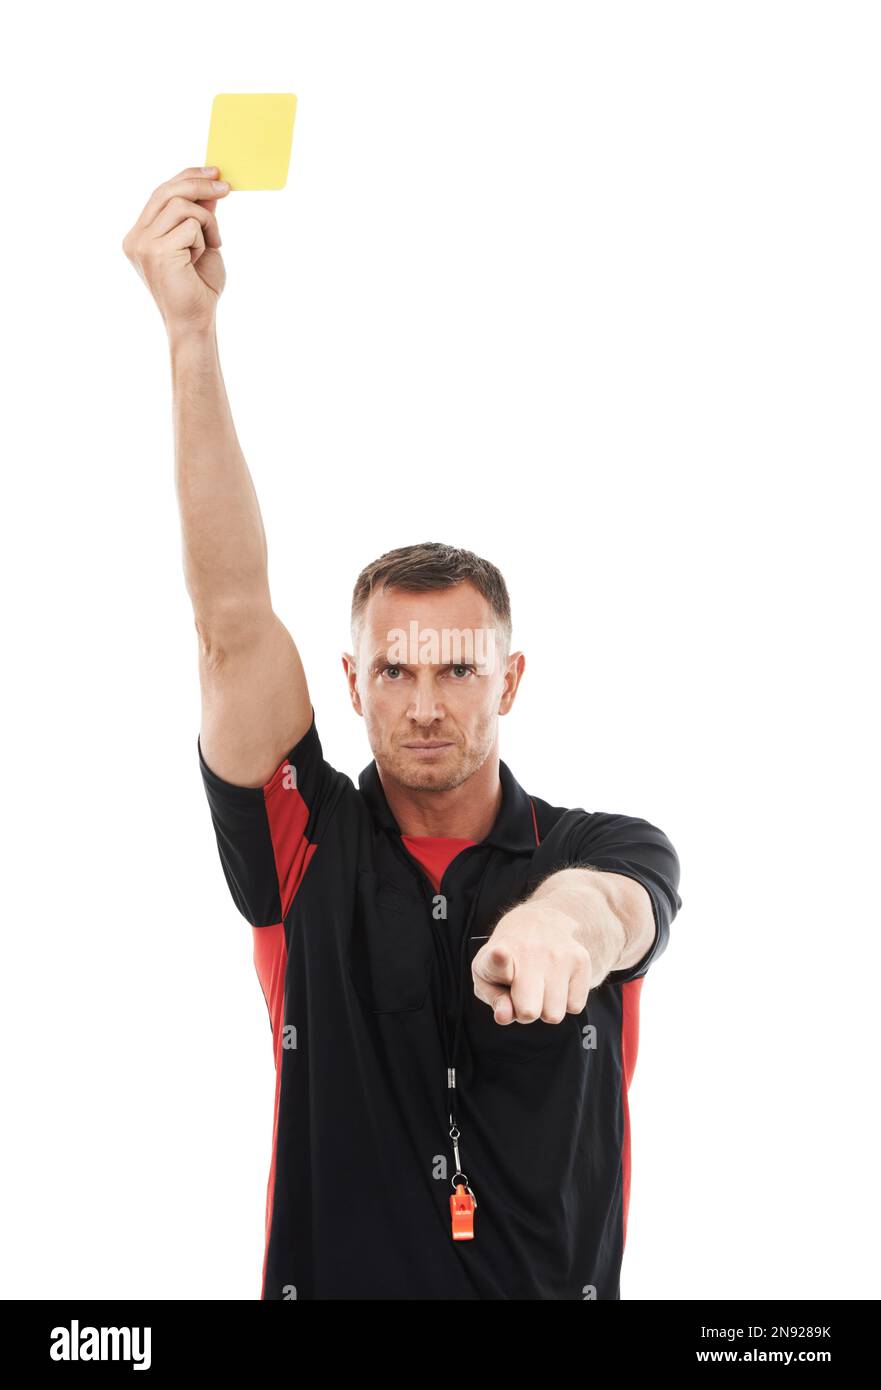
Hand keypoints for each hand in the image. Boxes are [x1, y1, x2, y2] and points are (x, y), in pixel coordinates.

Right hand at [122, 165, 231, 337]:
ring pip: (180, 206)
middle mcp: (135, 238)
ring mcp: (143, 245)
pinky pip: (190, 226)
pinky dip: (204, 239)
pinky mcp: (157, 252)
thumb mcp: (201, 243)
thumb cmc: (198, 289)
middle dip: (199, 184)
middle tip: (226, 187)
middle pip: (167, 191)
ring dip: (206, 221)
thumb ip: (199, 215)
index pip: (160, 193)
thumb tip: (209, 185)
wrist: (196, 322)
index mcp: (140, 235)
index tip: (213, 171)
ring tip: (213, 244)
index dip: (186, 177)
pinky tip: (201, 259)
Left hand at [471, 902, 592, 1025]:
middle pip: (529, 1012)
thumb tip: (504, 1017)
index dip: (499, 959)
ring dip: (546, 1009)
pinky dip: (565, 1002)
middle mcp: (529, 950)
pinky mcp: (581, 959)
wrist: (539, 924)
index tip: (500, 953)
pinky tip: (557, 982)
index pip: (498, 960)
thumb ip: (494, 1000)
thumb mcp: (487, 978)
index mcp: (497, 954)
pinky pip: (575, 1007)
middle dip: (525, 1013)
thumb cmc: (507, 961)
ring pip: (554, 1015)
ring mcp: (558, 954)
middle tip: (522, 994)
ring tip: (540, 987)